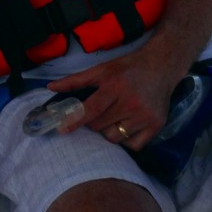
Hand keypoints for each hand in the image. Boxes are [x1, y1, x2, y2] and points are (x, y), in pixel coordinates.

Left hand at [45, 50, 178, 150]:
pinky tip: (127, 125)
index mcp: (114, 86)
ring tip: (115, 117)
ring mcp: (144, 117)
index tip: (63, 129)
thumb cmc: (127, 67)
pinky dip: (126, 140)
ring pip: (115, 138)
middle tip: (100, 112)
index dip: (76, 120)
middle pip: (101, 126)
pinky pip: (133, 145)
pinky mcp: (156, 126)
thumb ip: (75, 80)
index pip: (92, 108)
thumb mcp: (101, 69)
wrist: (161, 66)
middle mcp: (130, 103)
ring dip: (109, 131)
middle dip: (94, 122)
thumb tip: (50, 87)